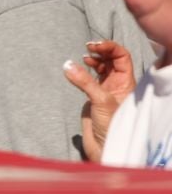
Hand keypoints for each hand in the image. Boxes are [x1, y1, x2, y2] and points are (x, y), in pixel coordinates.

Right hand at [63, 39, 136, 161]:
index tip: (94, 46)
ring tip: (85, 57)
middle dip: (101, 50)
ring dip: (93, 59)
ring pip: (101, 67)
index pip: (121, 56)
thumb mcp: (100, 100)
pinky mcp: (92, 97)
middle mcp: (117, 84)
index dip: (110, 47)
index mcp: (126, 82)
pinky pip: (88, 78)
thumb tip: (67, 65)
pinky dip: (83, 70)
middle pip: (112, 59)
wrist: (103, 147)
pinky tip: (77, 68)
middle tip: (89, 47)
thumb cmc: (111, 126)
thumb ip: (84, 82)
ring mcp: (105, 90)